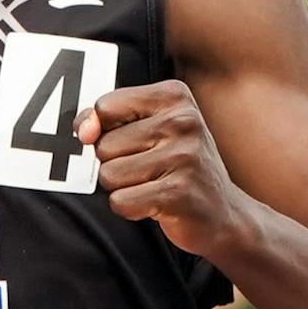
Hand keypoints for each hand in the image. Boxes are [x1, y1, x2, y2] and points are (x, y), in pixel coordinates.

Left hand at [76, 80, 255, 258]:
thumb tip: (84, 130)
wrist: (223, 213)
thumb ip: (104, 120)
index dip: (104, 130)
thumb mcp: (146, 128)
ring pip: (108, 174)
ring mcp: (183, 157)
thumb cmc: (176, 165)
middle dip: (116, 163)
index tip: (130, 141)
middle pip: (103, 145)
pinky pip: (120, 201)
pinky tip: (156, 203)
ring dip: (122, 187)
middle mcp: (183, 121)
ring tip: (153, 184)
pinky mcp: (177, 193)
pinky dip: (130, 208)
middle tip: (149, 168)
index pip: (104, 107)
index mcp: (174, 95)